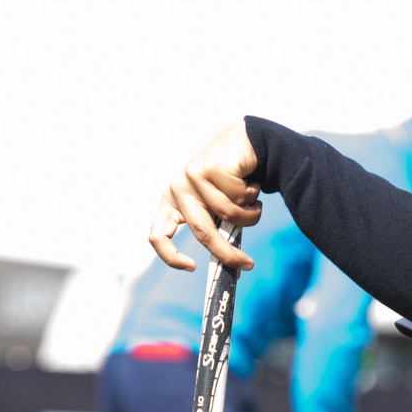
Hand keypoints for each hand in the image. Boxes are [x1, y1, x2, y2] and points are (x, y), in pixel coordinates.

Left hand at [148, 121, 262, 272]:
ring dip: (250, 213)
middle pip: (202, 232)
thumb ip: (216, 230)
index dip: (170, 257)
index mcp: (172, 203)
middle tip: (248, 265)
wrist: (245, 142)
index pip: (158, 236)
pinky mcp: (210, 168)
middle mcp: (178, 189)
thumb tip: (230, 269)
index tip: (192, 268)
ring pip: (228, 214)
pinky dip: (253, 195)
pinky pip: (239, 197)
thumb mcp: (217, 208)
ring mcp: (192, 176)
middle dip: (227, 253)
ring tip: (253, 200)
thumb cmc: (232, 181)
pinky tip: (250, 181)